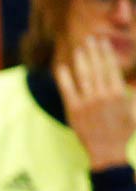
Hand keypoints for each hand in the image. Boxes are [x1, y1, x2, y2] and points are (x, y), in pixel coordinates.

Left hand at [57, 35, 135, 169]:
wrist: (106, 151)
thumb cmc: (122, 132)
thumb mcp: (135, 112)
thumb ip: (135, 94)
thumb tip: (135, 80)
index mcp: (119, 93)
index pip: (111, 68)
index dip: (106, 53)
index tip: (103, 42)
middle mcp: (103, 95)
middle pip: (97, 68)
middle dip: (93, 51)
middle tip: (90, 39)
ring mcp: (87, 102)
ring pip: (83, 76)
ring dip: (80, 60)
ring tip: (78, 48)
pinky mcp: (74, 110)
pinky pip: (67, 90)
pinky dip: (63, 77)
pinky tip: (61, 67)